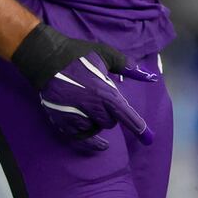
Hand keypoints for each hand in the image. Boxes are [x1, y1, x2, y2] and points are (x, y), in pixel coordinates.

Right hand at [10, 23, 156, 152]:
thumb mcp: (105, 54)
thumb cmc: (77, 55)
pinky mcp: (62, 122)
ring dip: (96, 122)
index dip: (138, 127)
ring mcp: (75, 116)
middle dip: (110, 115)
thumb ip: (127, 66)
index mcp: (103, 92)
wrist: (46, 59)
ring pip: (95, 129)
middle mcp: (90, 107)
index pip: (125, 115)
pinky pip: (80, 136)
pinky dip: (88, 136)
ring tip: (88, 106)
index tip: (148, 139)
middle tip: (101, 100)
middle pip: (110, 123)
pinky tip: (98, 142)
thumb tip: (150, 76)